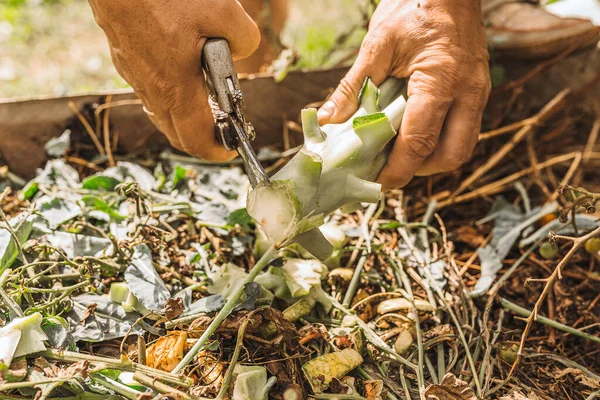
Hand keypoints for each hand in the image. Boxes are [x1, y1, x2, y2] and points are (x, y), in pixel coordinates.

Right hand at [88, 0, 259, 160]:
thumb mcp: (223, 11)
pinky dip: (170, 97)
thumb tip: (241, 51)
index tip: (233, 148)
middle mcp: (151, 89)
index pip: (196, 140)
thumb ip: (243, 39)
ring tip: (208, 102)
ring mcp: (134, 76)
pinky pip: (150, 93)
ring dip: (186, 117)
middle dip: (204, 139)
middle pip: (178, 134)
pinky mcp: (125, 61)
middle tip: (225, 128)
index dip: (218, 151)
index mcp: (175, 87)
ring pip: (162, 114)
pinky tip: (183, 74)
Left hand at [317, 0, 490, 188]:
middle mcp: (468, 92)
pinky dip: (439, 140)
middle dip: (419, 170)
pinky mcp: (478, 90)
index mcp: (442, 80)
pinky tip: (413, 131)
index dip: (398, 169)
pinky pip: (464, 129)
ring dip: (431, 158)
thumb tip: (329, 120)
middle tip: (389, 169)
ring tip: (399, 152)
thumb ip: (353, 86)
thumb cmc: (414, 5)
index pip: (421, 141)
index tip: (377, 182)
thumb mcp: (377, 44)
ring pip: (462, 146)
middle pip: (452, 155)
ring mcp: (478, 92)